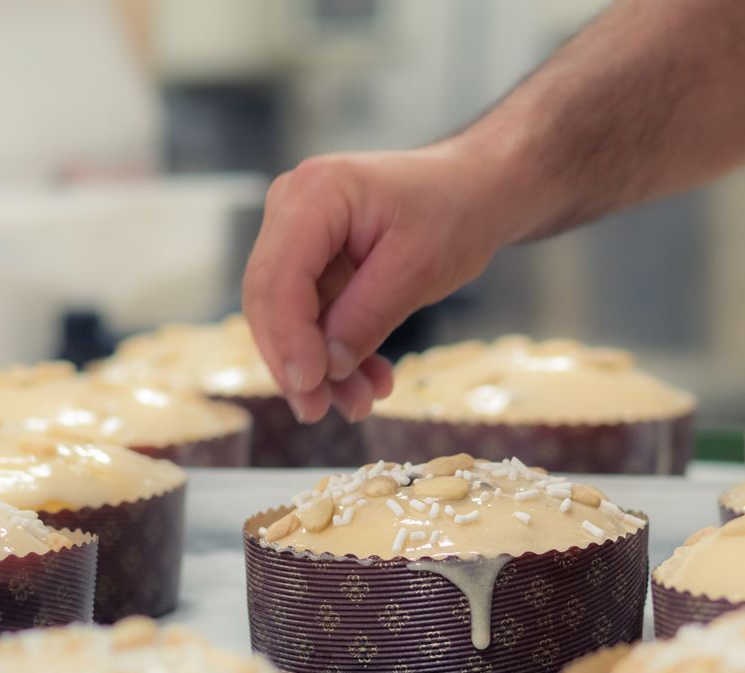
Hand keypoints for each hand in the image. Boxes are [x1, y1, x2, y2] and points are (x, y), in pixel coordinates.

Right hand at [242, 137, 510, 422]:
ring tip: (359, 404)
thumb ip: (367, 316)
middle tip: (319, 411)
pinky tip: (367, 382)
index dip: (289, 338)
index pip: (280, 276)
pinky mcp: (312, 264)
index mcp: (316, 193)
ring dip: (318, 368)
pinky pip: (310, 318)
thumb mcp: (419, 267)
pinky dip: (334, 354)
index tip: (310, 386)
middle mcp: (292, 208)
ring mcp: (298, 237)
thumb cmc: (454, 210)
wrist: (474, 189)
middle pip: (270, 300)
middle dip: (295, 362)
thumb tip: (326, 369)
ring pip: (287, 317)